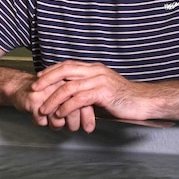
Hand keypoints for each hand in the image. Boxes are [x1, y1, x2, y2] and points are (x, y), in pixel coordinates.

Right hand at [7, 75, 96, 132]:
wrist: (21, 86)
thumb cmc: (46, 93)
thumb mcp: (65, 96)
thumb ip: (80, 105)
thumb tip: (91, 125)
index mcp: (70, 83)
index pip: (85, 103)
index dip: (88, 118)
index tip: (89, 128)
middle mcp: (60, 86)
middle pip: (72, 113)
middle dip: (72, 125)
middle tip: (70, 126)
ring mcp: (47, 93)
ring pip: (58, 121)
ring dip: (55, 125)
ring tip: (52, 118)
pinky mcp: (34, 101)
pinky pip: (43, 122)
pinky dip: (41, 122)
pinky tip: (40, 116)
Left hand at [31, 61, 150, 123]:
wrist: (144, 102)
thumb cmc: (124, 99)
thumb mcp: (103, 90)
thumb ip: (88, 89)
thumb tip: (73, 97)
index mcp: (94, 68)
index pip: (68, 65)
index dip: (51, 71)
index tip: (38, 78)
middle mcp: (95, 71)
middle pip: (65, 71)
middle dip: (47, 79)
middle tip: (34, 88)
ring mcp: (99, 81)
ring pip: (69, 86)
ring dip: (54, 98)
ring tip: (44, 108)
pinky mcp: (103, 93)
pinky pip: (80, 98)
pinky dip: (67, 107)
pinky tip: (60, 114)